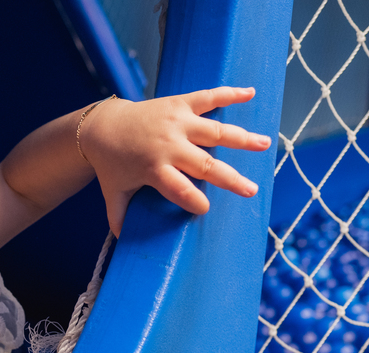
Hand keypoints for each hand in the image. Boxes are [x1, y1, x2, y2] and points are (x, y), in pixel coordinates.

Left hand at [81, 87, 270, 235]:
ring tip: (265, 144)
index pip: (178, 189)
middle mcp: (167, 145)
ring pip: (214, 131)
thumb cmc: (112, 164)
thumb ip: (118, 217)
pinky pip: (207, 97)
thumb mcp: (113, 192)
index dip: (193, 201)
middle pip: (204, 164)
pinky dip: (229, 94)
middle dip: (229, 178)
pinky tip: (250, 94)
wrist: (103, 126)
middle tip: (251, 190)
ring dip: (241, 138)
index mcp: (152, 168)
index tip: (206, 209)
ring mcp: (175, 122)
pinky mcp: (178, 104)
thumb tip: (122, 242)